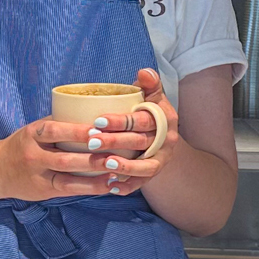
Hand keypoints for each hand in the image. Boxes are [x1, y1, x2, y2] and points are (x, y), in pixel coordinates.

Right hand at [0, 117, 122, 203]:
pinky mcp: (43, 191)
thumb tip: (92, 111)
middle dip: (92, 156)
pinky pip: (69, 190)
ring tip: (117, 171)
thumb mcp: (33, 129)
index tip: (99, 129)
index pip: (54, 131)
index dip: (76, 131)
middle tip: (117, 153)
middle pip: (64, 158)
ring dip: (94, 176)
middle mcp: (34, 156)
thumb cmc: (22, 145)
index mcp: (32, 134)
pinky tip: (107, 186)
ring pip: (68, 178)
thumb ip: (57, 123)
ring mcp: (38, 176)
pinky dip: (89, 188)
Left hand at [89, 68, 179, 195]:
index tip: (98, 121)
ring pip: (146, 166)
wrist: (164, 138)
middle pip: (140, 142)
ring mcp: (162, 159)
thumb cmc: (149, 112)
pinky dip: (127, 186)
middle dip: (115, 143)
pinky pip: (142, 183)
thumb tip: (144, 72)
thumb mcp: (152, 96)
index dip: (121, 121)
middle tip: (91, 142)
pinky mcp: (154, 175)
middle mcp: (167, 140)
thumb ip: (149, 84)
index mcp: (165, 118)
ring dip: (125, 167)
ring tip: (104, 165)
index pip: (142, 120)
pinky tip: (110, 187)